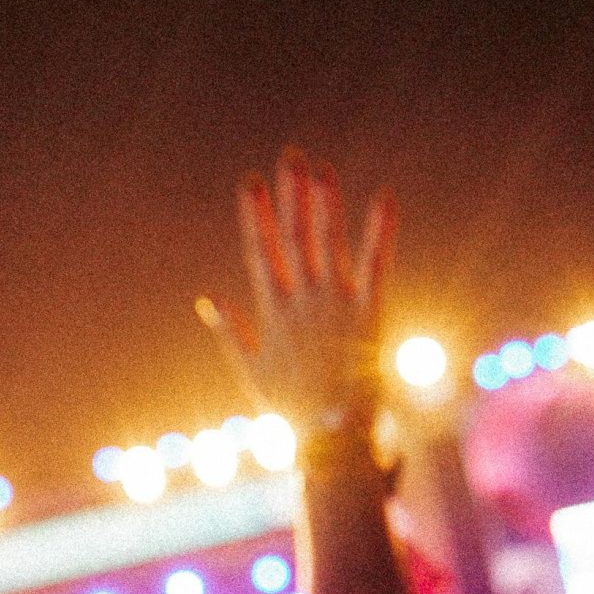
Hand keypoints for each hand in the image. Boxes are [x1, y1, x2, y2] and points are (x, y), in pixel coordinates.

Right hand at [198, 148, 393, 439]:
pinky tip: (384, 198)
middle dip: (290, 195)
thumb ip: (231, 331)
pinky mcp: (369, 311)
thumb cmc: (292, 409)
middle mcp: (301, 299)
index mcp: (273, 311)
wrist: (332, 436)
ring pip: (327, 241)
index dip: (254, 215)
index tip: (248, 182)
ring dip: (324, 202)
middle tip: (290, 156)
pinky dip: (379, 230)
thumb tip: (208, 299)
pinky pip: (375, 263)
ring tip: (321, 167)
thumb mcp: (252, 370)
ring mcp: (334, 303)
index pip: (261, 252)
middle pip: (293, 236)